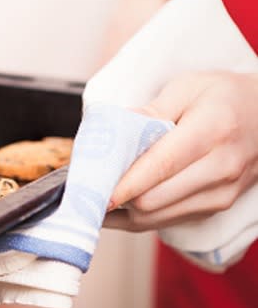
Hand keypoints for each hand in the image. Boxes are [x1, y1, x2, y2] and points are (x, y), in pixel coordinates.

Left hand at [102, 71, 257, 231]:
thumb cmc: (223, 96)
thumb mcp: (188, 87)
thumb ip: (150, 111)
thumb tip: (114, 135)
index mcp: (213, 131)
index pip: (160, 166)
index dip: (122, 183)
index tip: (91, 189)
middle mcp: (221, 168)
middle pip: (153, 199)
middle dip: (114, 197)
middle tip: (83, 188)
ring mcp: (221, 194)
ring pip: (156, 218)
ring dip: (121, 212)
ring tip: (93, 196)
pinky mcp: (215, 208)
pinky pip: (165, 221)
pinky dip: (136, 216)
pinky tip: (116, 203)